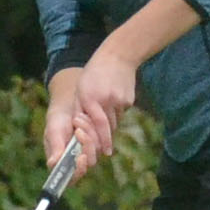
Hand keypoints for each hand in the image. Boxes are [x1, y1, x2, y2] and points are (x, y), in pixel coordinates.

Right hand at [43, 71, 91, 181]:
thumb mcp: (54, 131)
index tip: (81, 157)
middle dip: (86, 145)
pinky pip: (103, 139)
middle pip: (88, 163)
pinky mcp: (98, 143)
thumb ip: (55, 147)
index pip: (71, 178)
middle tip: (78, 130)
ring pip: (97, 150)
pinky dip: (94, 127)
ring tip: (78, 117)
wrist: (69, 107)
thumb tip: (52, 164)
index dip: (79, 170)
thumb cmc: (56, 121)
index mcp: (62, 163)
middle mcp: (77, 161)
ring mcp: (89, 152)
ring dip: (89, 133)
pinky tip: (85, 116)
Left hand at [69, 47, 138, 168]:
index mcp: (91, 98)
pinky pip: (121, 113)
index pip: (98, 125)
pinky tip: (113, 100)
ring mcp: (120, 100)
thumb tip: (80, 132)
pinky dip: (116, 112)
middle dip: (105, 136)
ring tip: (106, 110)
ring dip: (110, 122)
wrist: (117, 56)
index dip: (101, 140)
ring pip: (115, 122)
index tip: (105, 152)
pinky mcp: (129, 100)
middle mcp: (106, 100)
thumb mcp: (81, 90)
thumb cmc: (94, 74)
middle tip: (105, 145)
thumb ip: (80, 111)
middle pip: (107, 127)